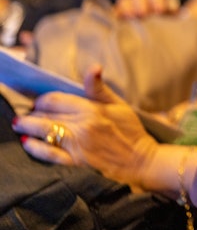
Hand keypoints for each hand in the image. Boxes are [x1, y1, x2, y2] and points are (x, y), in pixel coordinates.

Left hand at [12, 65, 157, 188]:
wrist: (141, 160)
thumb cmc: (131, 131)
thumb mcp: (120, 105)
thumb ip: (100, 88)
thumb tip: (93, 67)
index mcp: (92, 109)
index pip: (55, 99)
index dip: (43, 99)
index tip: (40, 102)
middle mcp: (82, 126)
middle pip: (46, 115)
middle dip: (33, 113)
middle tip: (28, 113)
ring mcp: (77, 145)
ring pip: (43, 132)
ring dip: (29, 127)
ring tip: (22, 124)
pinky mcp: (76, 162)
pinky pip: (49, 154)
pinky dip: (35, 147)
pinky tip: (28, 142)